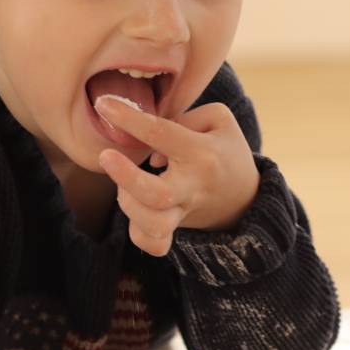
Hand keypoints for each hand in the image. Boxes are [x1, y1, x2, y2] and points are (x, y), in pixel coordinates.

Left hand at [93, 96, 259, 256]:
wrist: (246, 196)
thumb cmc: (225, 149)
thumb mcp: (218, 119)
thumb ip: (184, 116)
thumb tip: (146, 136)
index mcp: (203, 153)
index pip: (161, 133)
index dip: (128, 118)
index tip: (103, 105)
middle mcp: (193, 185)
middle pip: (156, 194)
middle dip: (126, 177)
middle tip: (105, 156)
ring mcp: (184, 211)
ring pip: (153, 224)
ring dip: (129, 205)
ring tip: (125, 185)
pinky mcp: (177, 228)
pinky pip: (154, 244)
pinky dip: (139, 234)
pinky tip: (134, 210)